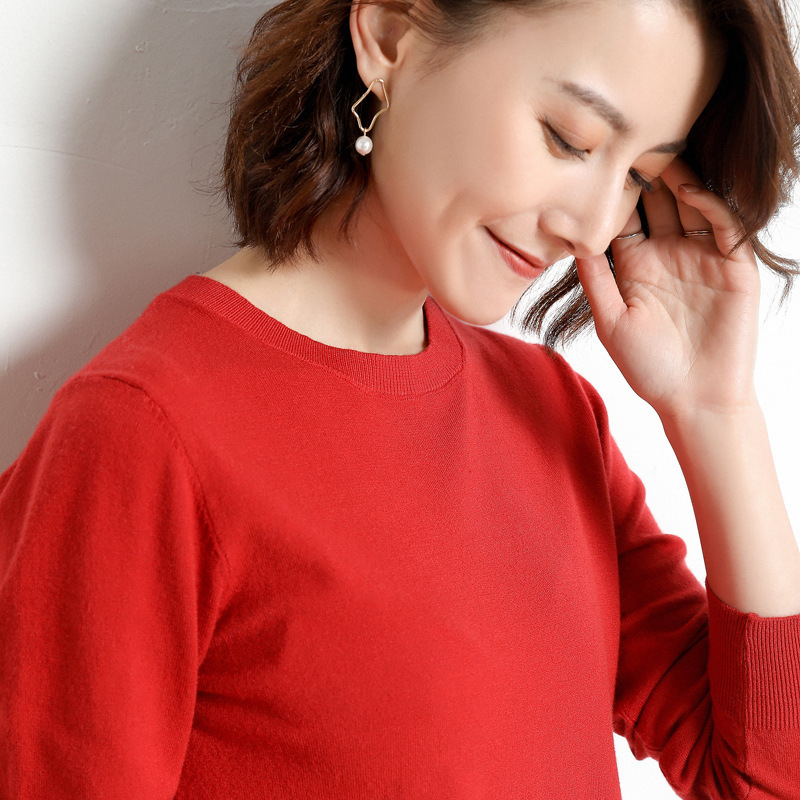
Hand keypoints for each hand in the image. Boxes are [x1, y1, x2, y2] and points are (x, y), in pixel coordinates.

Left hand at [574, 156, 761, 420]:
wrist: (696, 398)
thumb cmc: (649, 367)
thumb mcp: (611, 321)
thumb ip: (594, 279)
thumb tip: (569, 238)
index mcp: (635, 265)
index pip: (622, 216)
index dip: (611, 192)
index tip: (592, 162)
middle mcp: (667, 253)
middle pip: (656, 201)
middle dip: (644, 172)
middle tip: (626, 138)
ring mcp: (701, 256)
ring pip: (689, 204)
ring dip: (677, 177)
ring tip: (657, 149)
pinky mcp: (733, 265)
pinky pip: (722, 224)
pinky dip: (708, 204)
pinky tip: (688, 190)